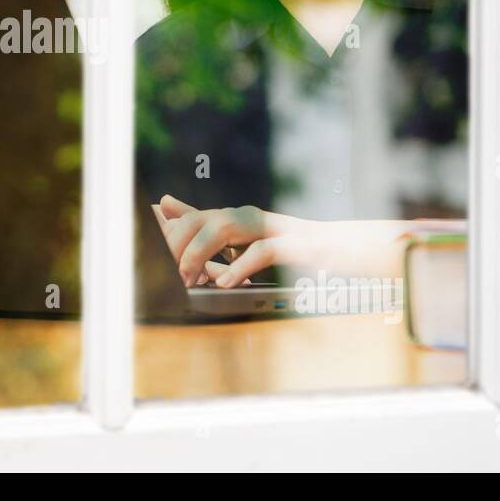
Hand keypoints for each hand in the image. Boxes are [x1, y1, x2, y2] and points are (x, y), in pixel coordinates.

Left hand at [156, 194, 320, 287]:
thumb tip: (176, 224)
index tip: (156, 258)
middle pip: (201, 219)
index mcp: (238, 218)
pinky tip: (224, 282)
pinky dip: (239, 266)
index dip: (169, 235)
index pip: (192, 217)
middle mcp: (251, 217)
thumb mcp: (249, 245)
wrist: (343, 249)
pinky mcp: (294, 244)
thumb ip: (214, 236)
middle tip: (172, 276)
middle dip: (179, 245)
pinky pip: (261, 250)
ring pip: (224, 226)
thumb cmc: (291, 249)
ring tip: (189, 279)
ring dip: (200, 253)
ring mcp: (272, 227)